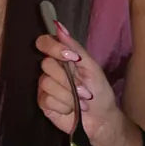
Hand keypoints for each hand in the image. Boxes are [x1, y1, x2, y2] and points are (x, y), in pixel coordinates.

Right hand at [36, 26, 119, 145]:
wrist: (101, 119)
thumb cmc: (99, 91)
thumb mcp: (92, 67)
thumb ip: (75, 47)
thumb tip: (59, 26)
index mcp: (62, 57)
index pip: (44, 43)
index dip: (53, 47)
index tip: (70, 57)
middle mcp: (51, 70)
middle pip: (46, 64)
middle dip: (68, 79)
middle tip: (82, 89)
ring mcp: (45, 86)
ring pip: (47, 83)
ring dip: (68, 95)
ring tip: (79, 102)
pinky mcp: (43, 103)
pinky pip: (47, 99)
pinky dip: (63, 106)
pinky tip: (70, 109)